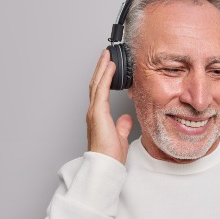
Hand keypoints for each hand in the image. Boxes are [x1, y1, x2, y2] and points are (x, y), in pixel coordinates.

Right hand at [87, 49, 132, 163]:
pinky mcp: (97, 112)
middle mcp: (93, 111)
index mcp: (98, 116)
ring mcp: (94, 111)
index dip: (103, 78)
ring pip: (97, 83)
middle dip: (100, 68)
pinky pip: (101, 90)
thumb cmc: (110, 155)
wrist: (106, 164)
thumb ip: (121, 126)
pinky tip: (110, 67)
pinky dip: (105, 76)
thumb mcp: (119, 136)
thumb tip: (125, 118)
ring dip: (102, 68)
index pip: (100, 92)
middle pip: (96, 84)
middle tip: (105, 55)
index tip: (108, 67)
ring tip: (106, 55)